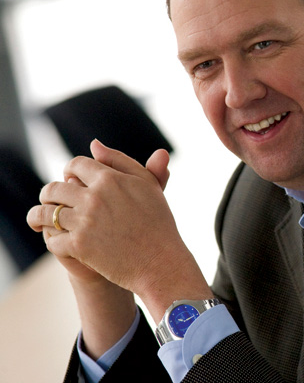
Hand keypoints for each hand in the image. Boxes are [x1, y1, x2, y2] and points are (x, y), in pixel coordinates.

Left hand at [28, 140, 184, 294]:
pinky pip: (52, 240)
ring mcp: (85, 222)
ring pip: (46, 213)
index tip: (70, 180)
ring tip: (39, 221)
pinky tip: (59, 242)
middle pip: (54, 188)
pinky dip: (53, 241)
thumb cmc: (158, 222)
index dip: (70, 171)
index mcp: (110, 178)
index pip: (75, 165)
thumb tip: (94, 144)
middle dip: (49, 194)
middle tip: (51, 202)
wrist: (161, 261)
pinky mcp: (79, 246)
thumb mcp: (146, 184)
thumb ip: (120, 161)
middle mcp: (94, 196)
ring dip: (39, 217)